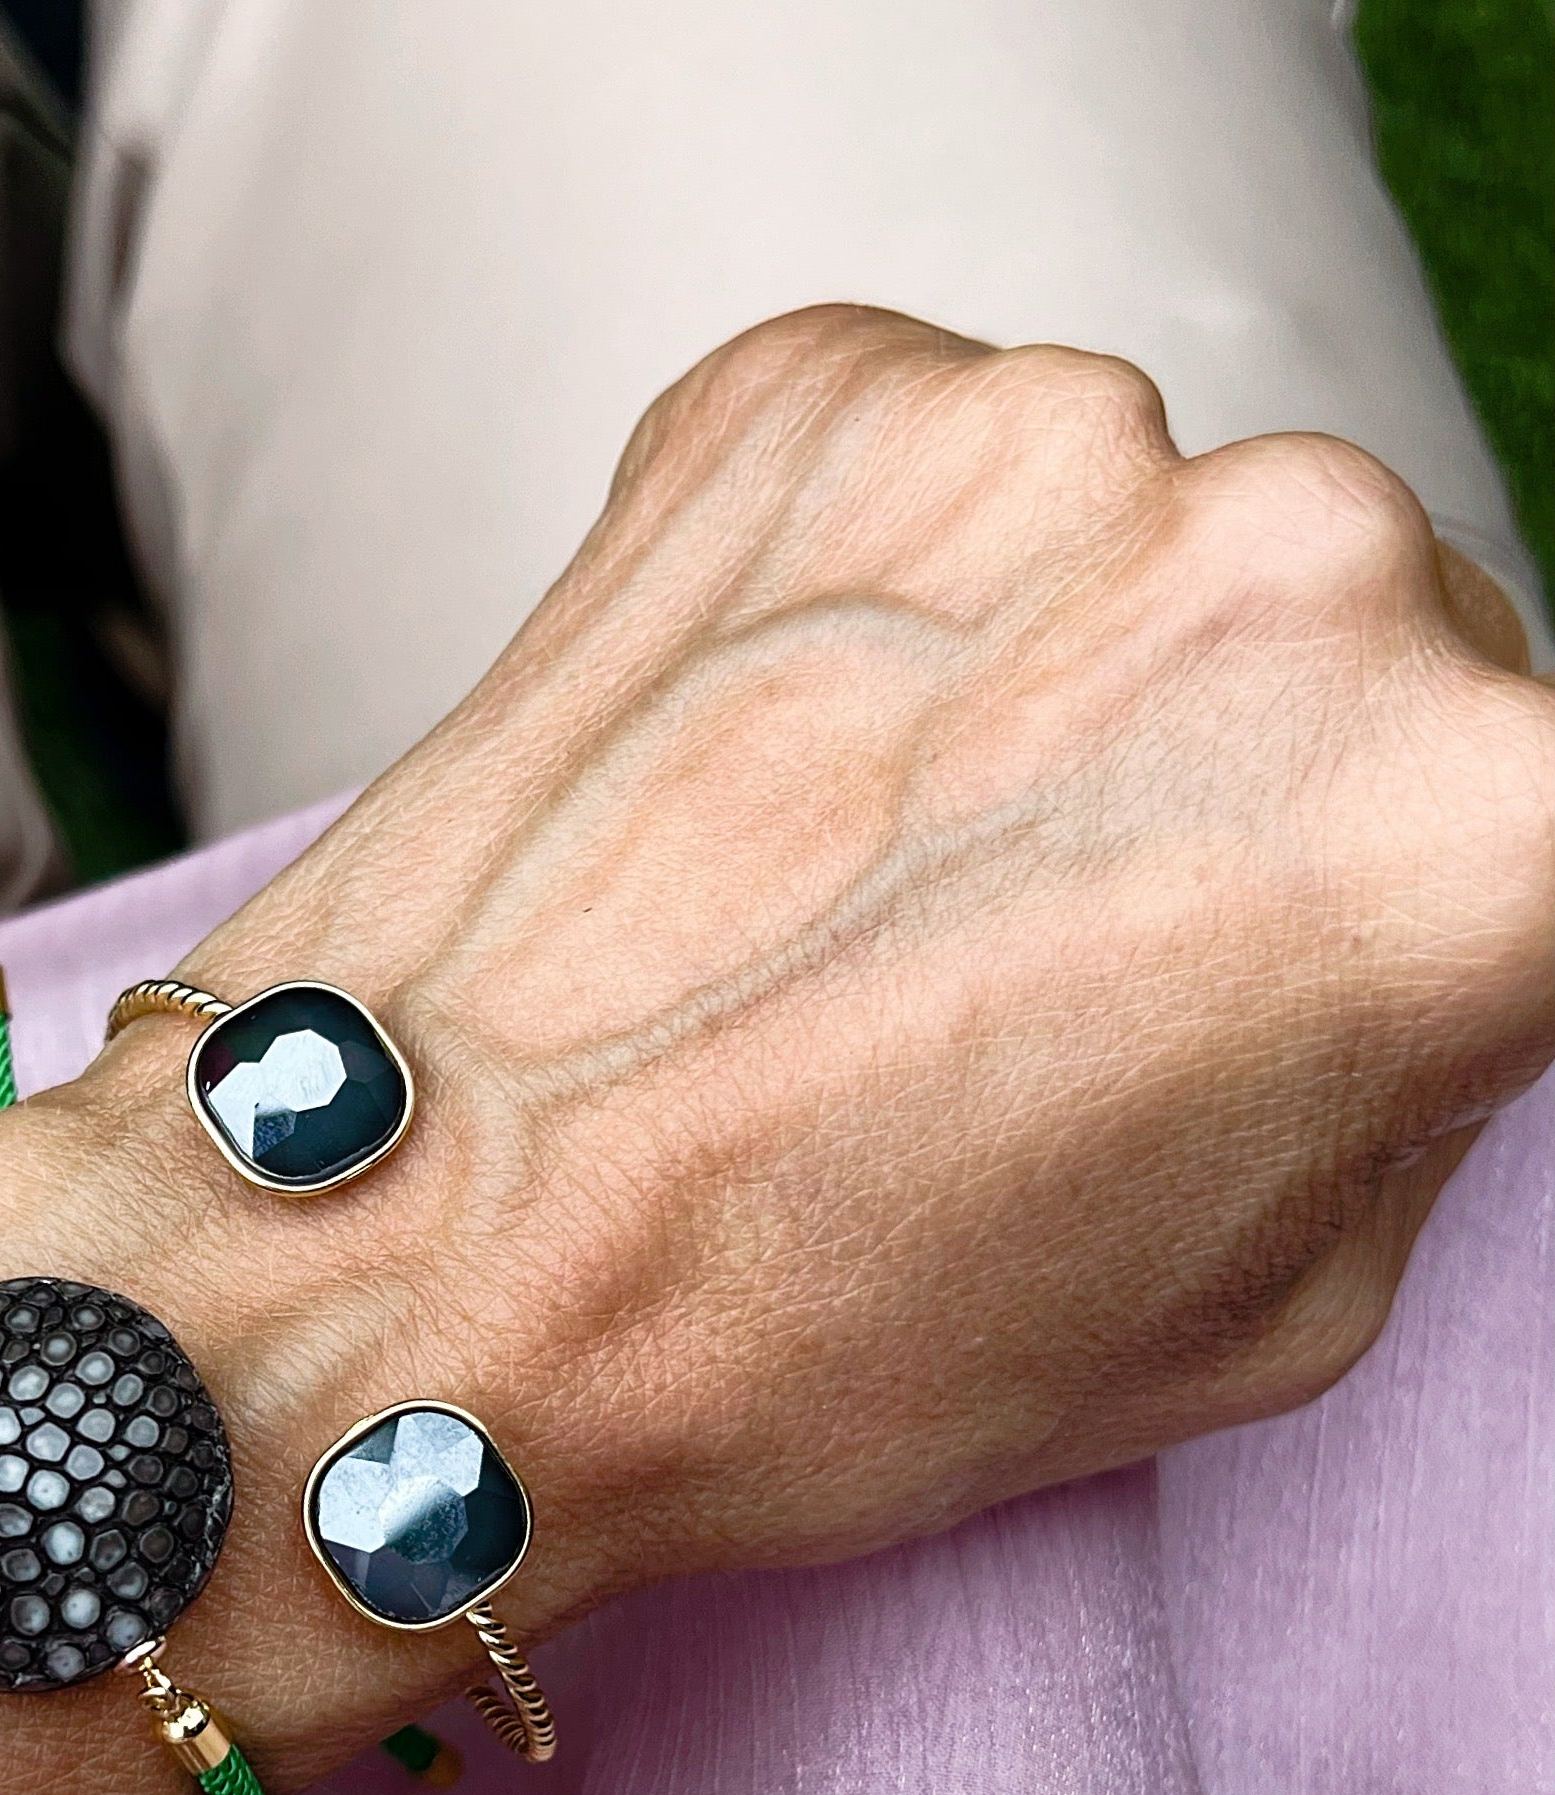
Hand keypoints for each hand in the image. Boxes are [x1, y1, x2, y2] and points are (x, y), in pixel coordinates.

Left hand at [178, 305, 1551, 1606]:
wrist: (406, 1268)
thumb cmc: (811, 1342)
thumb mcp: (1260, 1312)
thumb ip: (1397, 1074)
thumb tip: (1383, 946)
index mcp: (1469, 821)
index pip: (1526, 804)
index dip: (1392, 910)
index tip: (1268, 968)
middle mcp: (1289, 565)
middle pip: (1337, 635)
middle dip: (1225, 774)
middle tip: (1035, 949)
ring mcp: (1028, 443)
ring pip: (1114, 537)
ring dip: (1033, 670)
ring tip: (849, 882)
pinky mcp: (795, 398)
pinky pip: (903, 474)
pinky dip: (847, 598)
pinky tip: (747, 781)